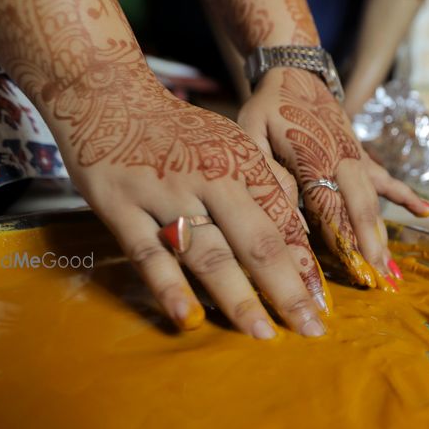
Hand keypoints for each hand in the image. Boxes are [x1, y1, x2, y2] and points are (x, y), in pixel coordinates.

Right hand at [67, 85, 327, 338]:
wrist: (106, 94)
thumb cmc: (179, 133)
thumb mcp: (231, 145)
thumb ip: (263, 188)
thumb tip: (299, 238)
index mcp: (241, 162)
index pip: (283, 223)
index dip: (305, 267)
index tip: (323, 305)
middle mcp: (209, 178)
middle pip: (256, 242)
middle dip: (286, 290)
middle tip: (310, 329)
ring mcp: (164, 193)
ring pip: (208, 253)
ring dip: (238, 297)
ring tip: (262, 334)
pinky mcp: (120, 207)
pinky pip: (148, 254)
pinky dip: (170, 288)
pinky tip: (189, 319)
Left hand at [238, 68, 428, 288]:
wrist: (294, 75)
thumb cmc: (266, 110)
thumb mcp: (251, 136)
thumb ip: (267, 171)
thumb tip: (287, 209)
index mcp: (313, 158)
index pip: (330, 207)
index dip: (342, 238)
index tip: (352, 268)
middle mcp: (341, 160)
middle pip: (358, 209)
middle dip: (368, 246)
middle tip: (377, 280)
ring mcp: (355, 159)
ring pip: (372, 202)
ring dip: (382, 235)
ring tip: (391, 269)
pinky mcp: (362, 157)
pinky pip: (386, 180)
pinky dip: (406, 196)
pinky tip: (426, 212)